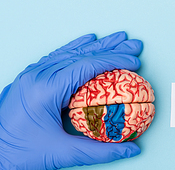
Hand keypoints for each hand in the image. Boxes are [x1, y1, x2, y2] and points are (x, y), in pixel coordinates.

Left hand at [0, 32, 142, 168]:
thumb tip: (130, 148)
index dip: (115, 61)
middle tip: (134, 45)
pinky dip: (75, 48)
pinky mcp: (29, 79)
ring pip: (70, 52)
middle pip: (82, 54)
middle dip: (112, 48)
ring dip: (97, 45)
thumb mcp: (62, 153)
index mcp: (46, 89)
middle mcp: (38, 76)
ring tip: (118, 39)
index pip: (88, 66)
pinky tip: (87, 41)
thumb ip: (100, 150)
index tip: (134, 62)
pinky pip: (56, 56)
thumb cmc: (19, 155)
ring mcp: (32, 75)